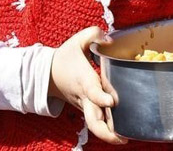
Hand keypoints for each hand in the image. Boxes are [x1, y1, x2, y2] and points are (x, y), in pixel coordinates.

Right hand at [49, 27, 126, 144]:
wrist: (47, 73)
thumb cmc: (65, 56)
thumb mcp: (77, 40)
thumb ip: (94, 34)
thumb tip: (110, 40)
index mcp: (83, 79)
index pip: (91, 91)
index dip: (101, 97)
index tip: (112, 102)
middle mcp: (84, 96)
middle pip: (92, 120)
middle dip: (106, 132)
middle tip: (122, 138)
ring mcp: (84, 105)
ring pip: (94, 124)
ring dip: (107, 134)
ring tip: (125, 139)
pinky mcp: (85, 108)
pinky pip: (95, 120)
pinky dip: (106, 128)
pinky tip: (121, 131)